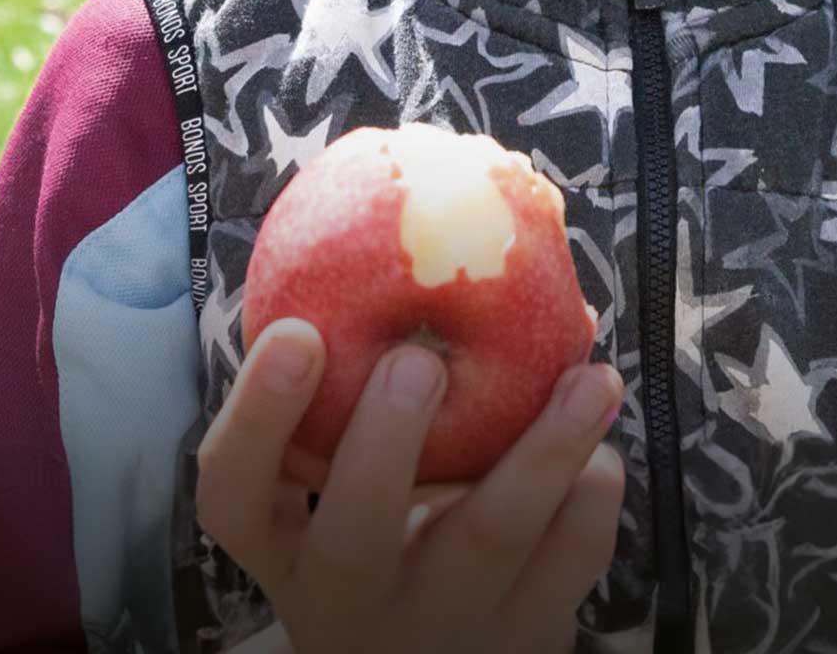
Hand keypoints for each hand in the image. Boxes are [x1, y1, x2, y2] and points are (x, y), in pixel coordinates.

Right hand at [196, 316, 624, 653]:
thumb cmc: (367, 522)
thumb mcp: (322, 478)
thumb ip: (336, 384)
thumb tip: (393, 224)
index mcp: (281, 540)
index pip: (235, 488)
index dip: (259, 411)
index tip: (297, 331)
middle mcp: (346, 591)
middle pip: (355, 531)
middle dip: (388, 440)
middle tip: (419, 358)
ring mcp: (438, 621)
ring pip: (486, 542)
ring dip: (541, 453)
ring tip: (590, 379)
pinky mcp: (521, 637)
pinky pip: (566, 570)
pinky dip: (588, 501)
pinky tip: (601, 450)